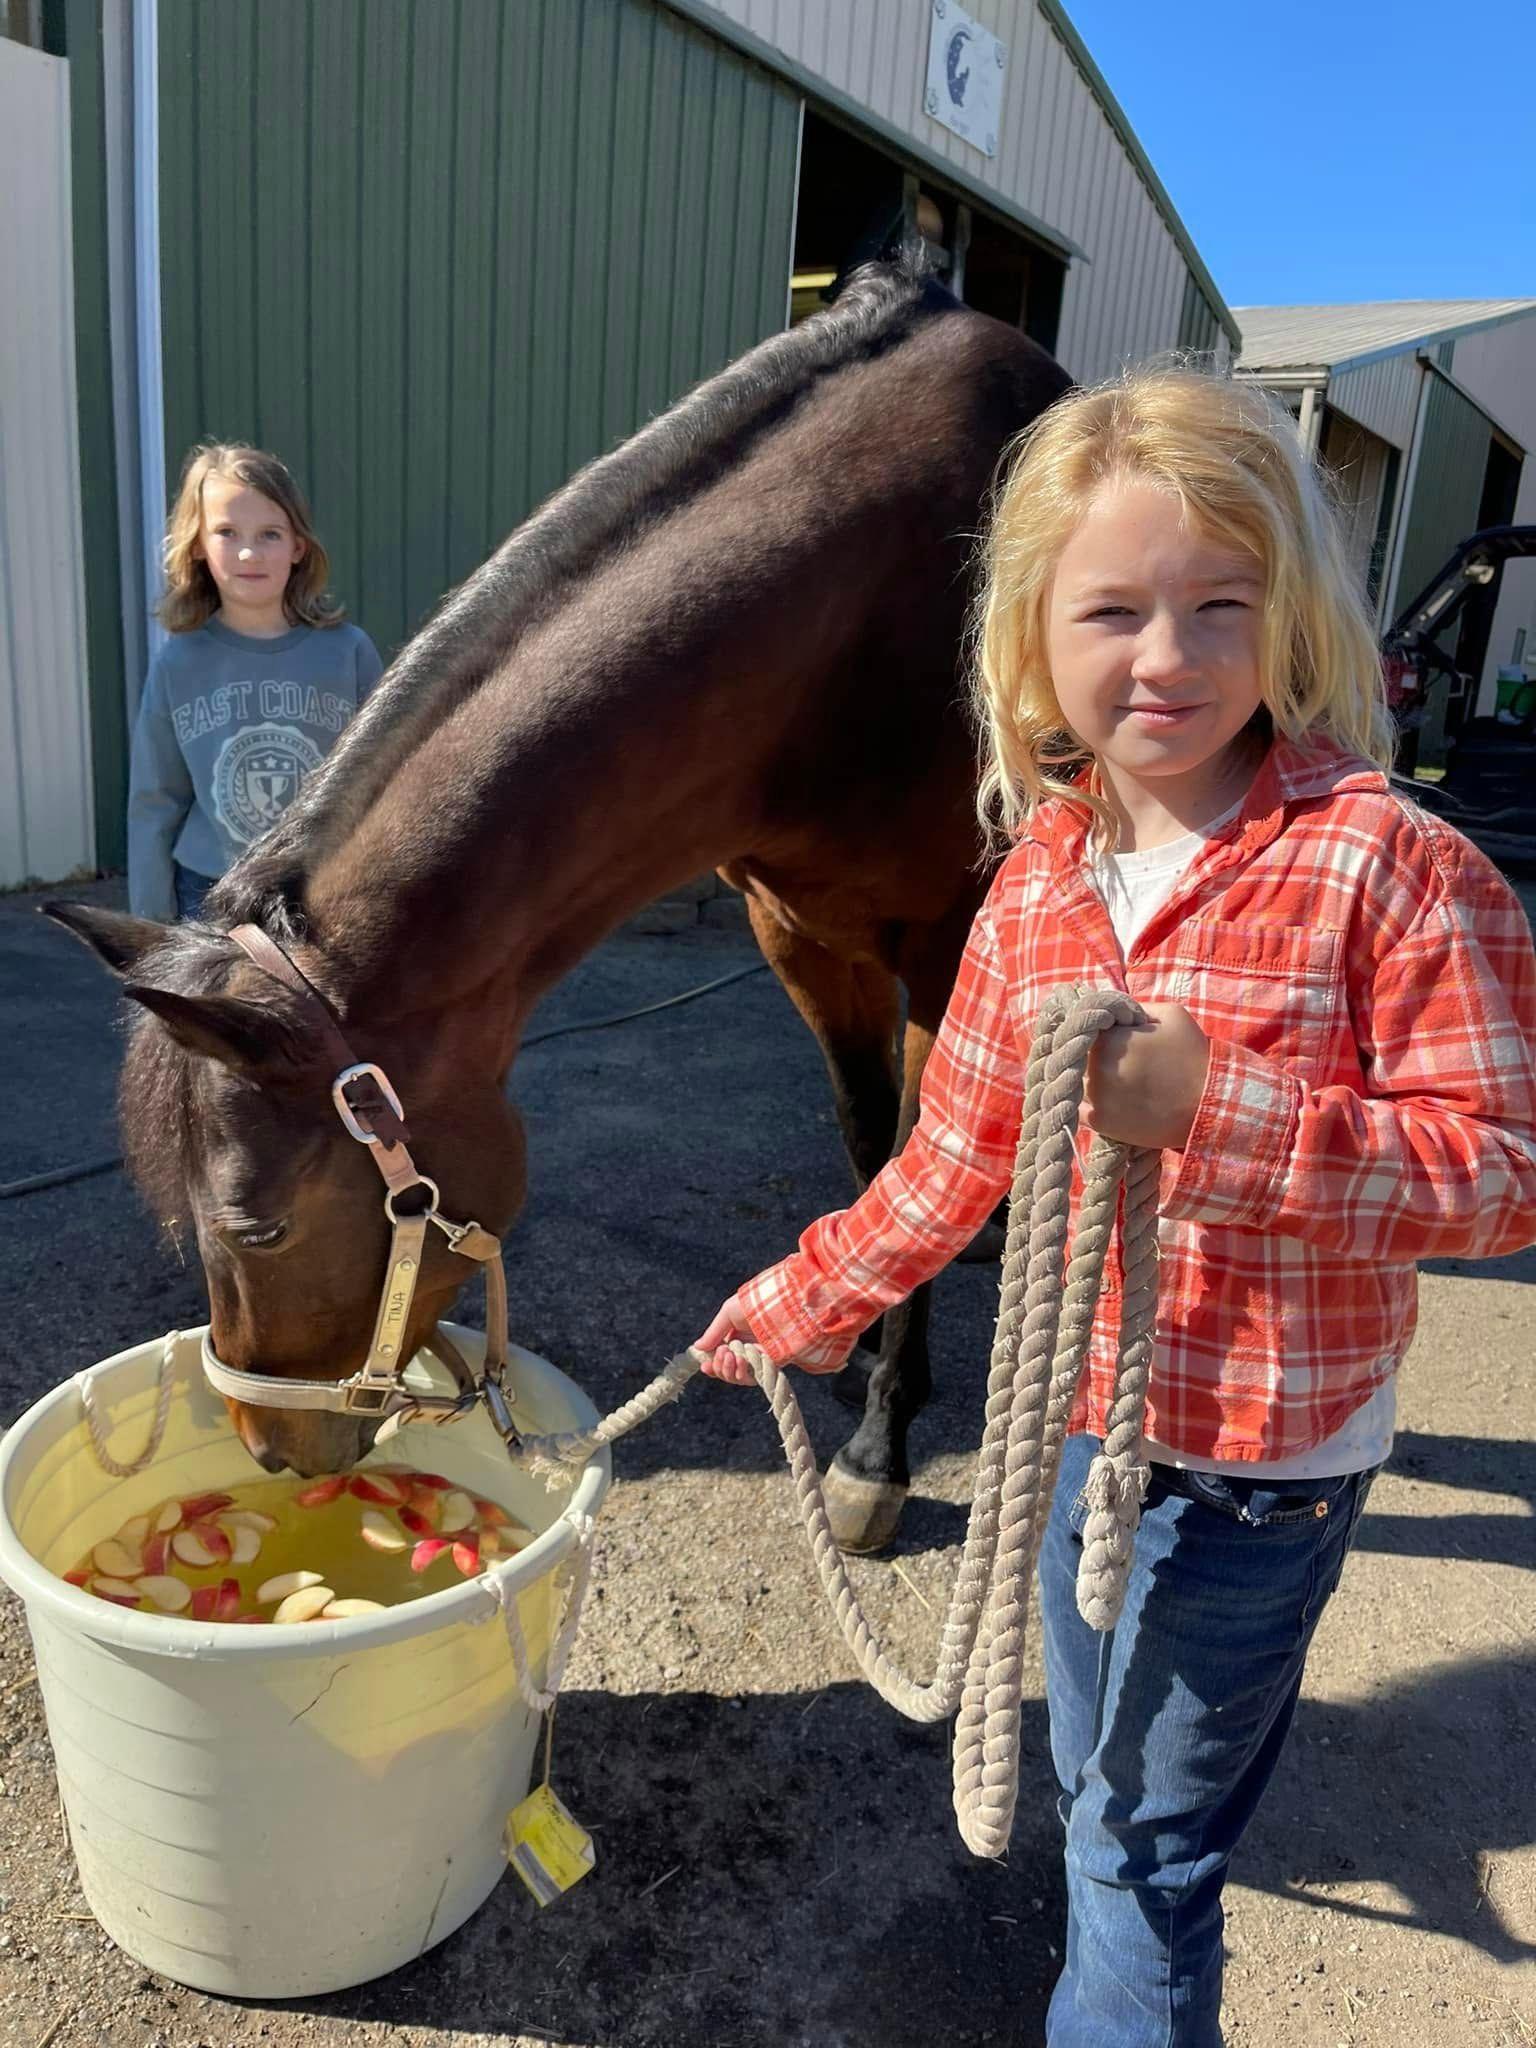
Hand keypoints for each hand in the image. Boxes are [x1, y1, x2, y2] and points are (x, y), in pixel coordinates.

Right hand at [693, 1294, 758, 1384]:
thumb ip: (713, 1333)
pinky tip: (740, 1360)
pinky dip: (741, 1373)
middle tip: (723, 1352)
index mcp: (735, 1339)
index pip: (720, 1359)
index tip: (705, 1366)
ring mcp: (756, 1360)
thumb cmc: (753, 1304)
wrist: (778, 1304)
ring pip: (735, 1377)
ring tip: (731, 1355)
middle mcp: (745, 1352)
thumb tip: (697, 1347)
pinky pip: (750, 1379)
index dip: (711, 1365)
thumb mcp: (728, 1313)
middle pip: (725, 1371)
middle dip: (719, 1366)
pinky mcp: (767, 1366)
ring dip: (727, 1370)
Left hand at [1082, 1001, 1209, 1150]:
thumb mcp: (1169, 1014)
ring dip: (1083, 1077)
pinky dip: (1087, 1101)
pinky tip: (1107, 1096)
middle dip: (1085, 1052)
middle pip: (1073, 1054)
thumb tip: (1111, 1011)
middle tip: (1103, 1054)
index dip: (1089, 1027)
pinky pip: (1079, 1107)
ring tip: (1108, 1075)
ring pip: (1073, 1081)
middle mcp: (1095, 1068)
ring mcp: (1095, 1097)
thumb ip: (1133, 1007)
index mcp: (1108, 1039)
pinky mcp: (1100, 1123)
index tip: (1098, 1030)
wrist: (1209, 1103)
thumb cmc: (1192, 1054)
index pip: (1081, 1025)